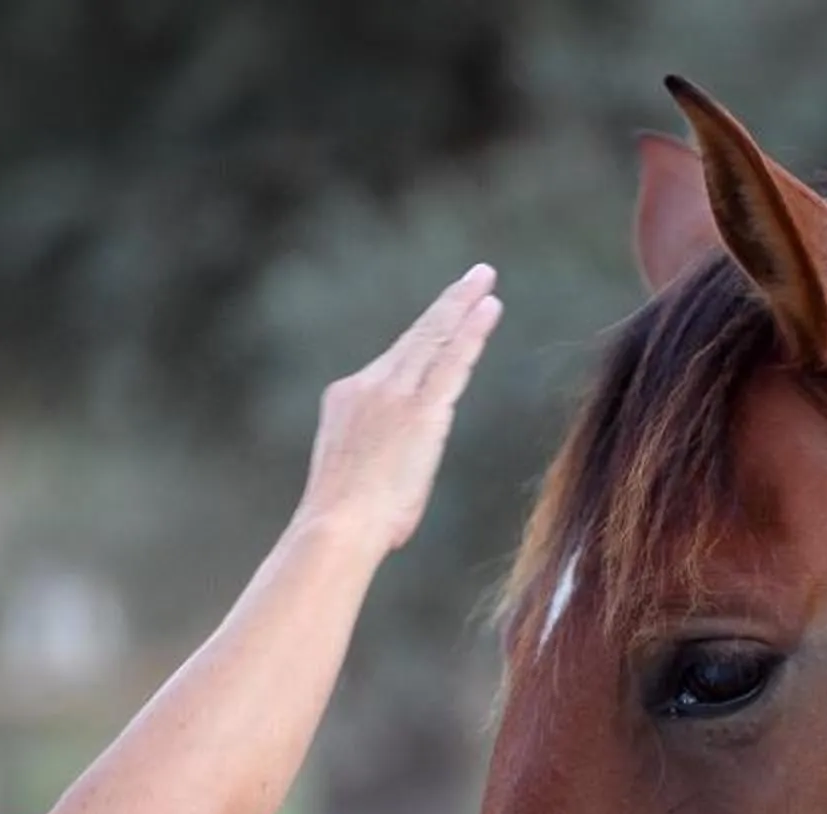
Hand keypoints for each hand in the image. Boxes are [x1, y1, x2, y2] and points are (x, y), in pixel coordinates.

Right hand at [296, 264, 504, 552]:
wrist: (337, 525)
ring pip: (435, 339)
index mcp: (348, 399)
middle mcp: (368, 385)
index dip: (426, 339)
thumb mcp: (359, 477)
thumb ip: (381, 459)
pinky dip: (472, 332)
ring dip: (463, 306)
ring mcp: (393, 393)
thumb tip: (396, 473)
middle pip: (417, 337)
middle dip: (448, 304)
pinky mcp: (420, 409)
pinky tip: (489, 308)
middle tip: (475, 276)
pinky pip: (452, 361)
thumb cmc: (348, 522)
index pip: (397, 363)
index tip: (445, 318)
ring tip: (486, 279)